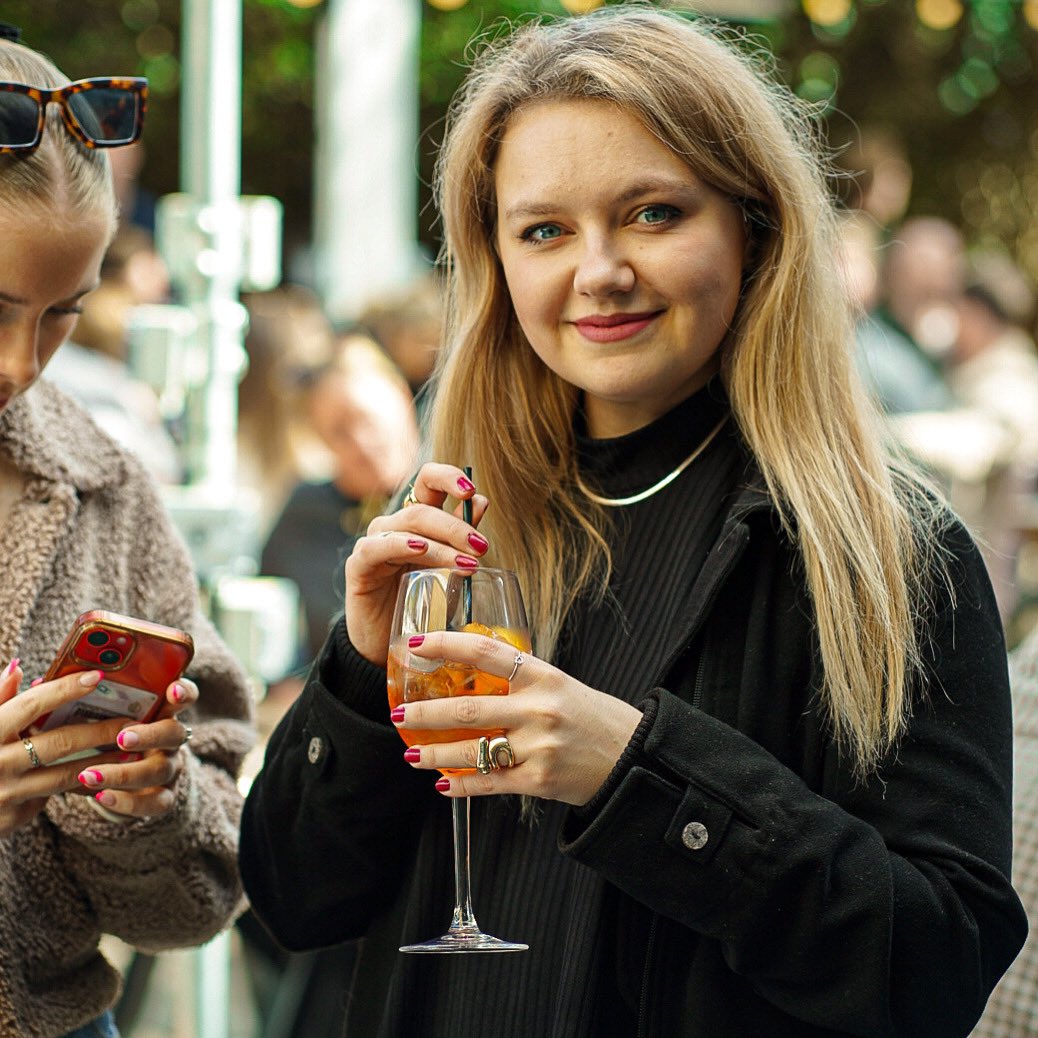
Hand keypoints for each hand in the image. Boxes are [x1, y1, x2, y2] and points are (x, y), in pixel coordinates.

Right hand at [0, 662, 129, 835]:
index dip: (65, 689)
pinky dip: (82, 784)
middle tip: (132, 720)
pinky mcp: (14, 816)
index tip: (97, 676)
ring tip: (131, 750)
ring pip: (66, 775)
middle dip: (100, 730)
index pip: (32, 705)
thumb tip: (18, 668)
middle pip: (59, 742)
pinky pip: (55, 796)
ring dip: (103, 762)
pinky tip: (108, 774)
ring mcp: (6, 793)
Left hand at [75, 677, 197, 818]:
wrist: (119, 774)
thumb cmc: (102, 735)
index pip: (183, 694)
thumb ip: (75, 696)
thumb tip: (28, 679)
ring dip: (126, 772)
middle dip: (150, 734)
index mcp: (160, 709)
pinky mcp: (163, 795)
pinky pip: (154, 802)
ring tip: (89, 774)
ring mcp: (169, 767)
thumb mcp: (97, 714)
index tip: (171, 688)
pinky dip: (128, 802)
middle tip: (121, 738)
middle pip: (175, 732)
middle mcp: (170, 737)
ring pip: (160, 769)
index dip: (182, 691)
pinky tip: (101, 797)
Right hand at [344, 462, 490, 665]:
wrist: (384, 639)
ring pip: (410, 527)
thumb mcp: (445, 566)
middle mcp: (394, 524)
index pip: (428, 479)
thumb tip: (480, 502)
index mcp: (416, 518)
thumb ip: (460, 534)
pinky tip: (420, 548)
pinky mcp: (359, 565)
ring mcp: (374, 542)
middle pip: (424, 507)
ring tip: (468, 562)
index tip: (472, 492)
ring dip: (444, 542)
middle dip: (457, 526)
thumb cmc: (418, 600)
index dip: (449, 477)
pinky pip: (378, 547)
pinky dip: (400, 544)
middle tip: (482, 547)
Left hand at [392, 630, 642, 806]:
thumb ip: (520, 679)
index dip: (446, 645)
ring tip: (410, 752)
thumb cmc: (591, 716)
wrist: (630, 757)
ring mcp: (539, 746)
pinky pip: (489, 782)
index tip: (415, 644)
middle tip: (397, 712)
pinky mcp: (540, 780)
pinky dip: (461, 785)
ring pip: (472, 749)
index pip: (485, 652)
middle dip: (425, 712)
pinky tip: (442, 784)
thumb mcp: (559, 684)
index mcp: (544, 676)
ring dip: (434, 753)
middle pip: (468, 707)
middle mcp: (539, 708)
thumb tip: (469, 671)